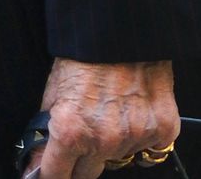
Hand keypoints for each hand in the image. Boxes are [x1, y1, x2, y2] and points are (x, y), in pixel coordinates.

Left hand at [24, 59, 177, 178]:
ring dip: (112, 147)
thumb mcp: (53, 93)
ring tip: (109, 115)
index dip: (50, 175)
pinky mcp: (163, 131)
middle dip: (80, 162)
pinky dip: (141, 139)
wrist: (120, 35)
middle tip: (82, 138)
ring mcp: (135, 138)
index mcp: (71, 132)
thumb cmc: (84, 59)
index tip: (49, 174)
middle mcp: (103, 141)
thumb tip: (38, 161)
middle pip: (88, 175)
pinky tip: (133, 116)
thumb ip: (47, 131)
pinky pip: (150, 151)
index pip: (56, 175)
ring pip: (119, 160)